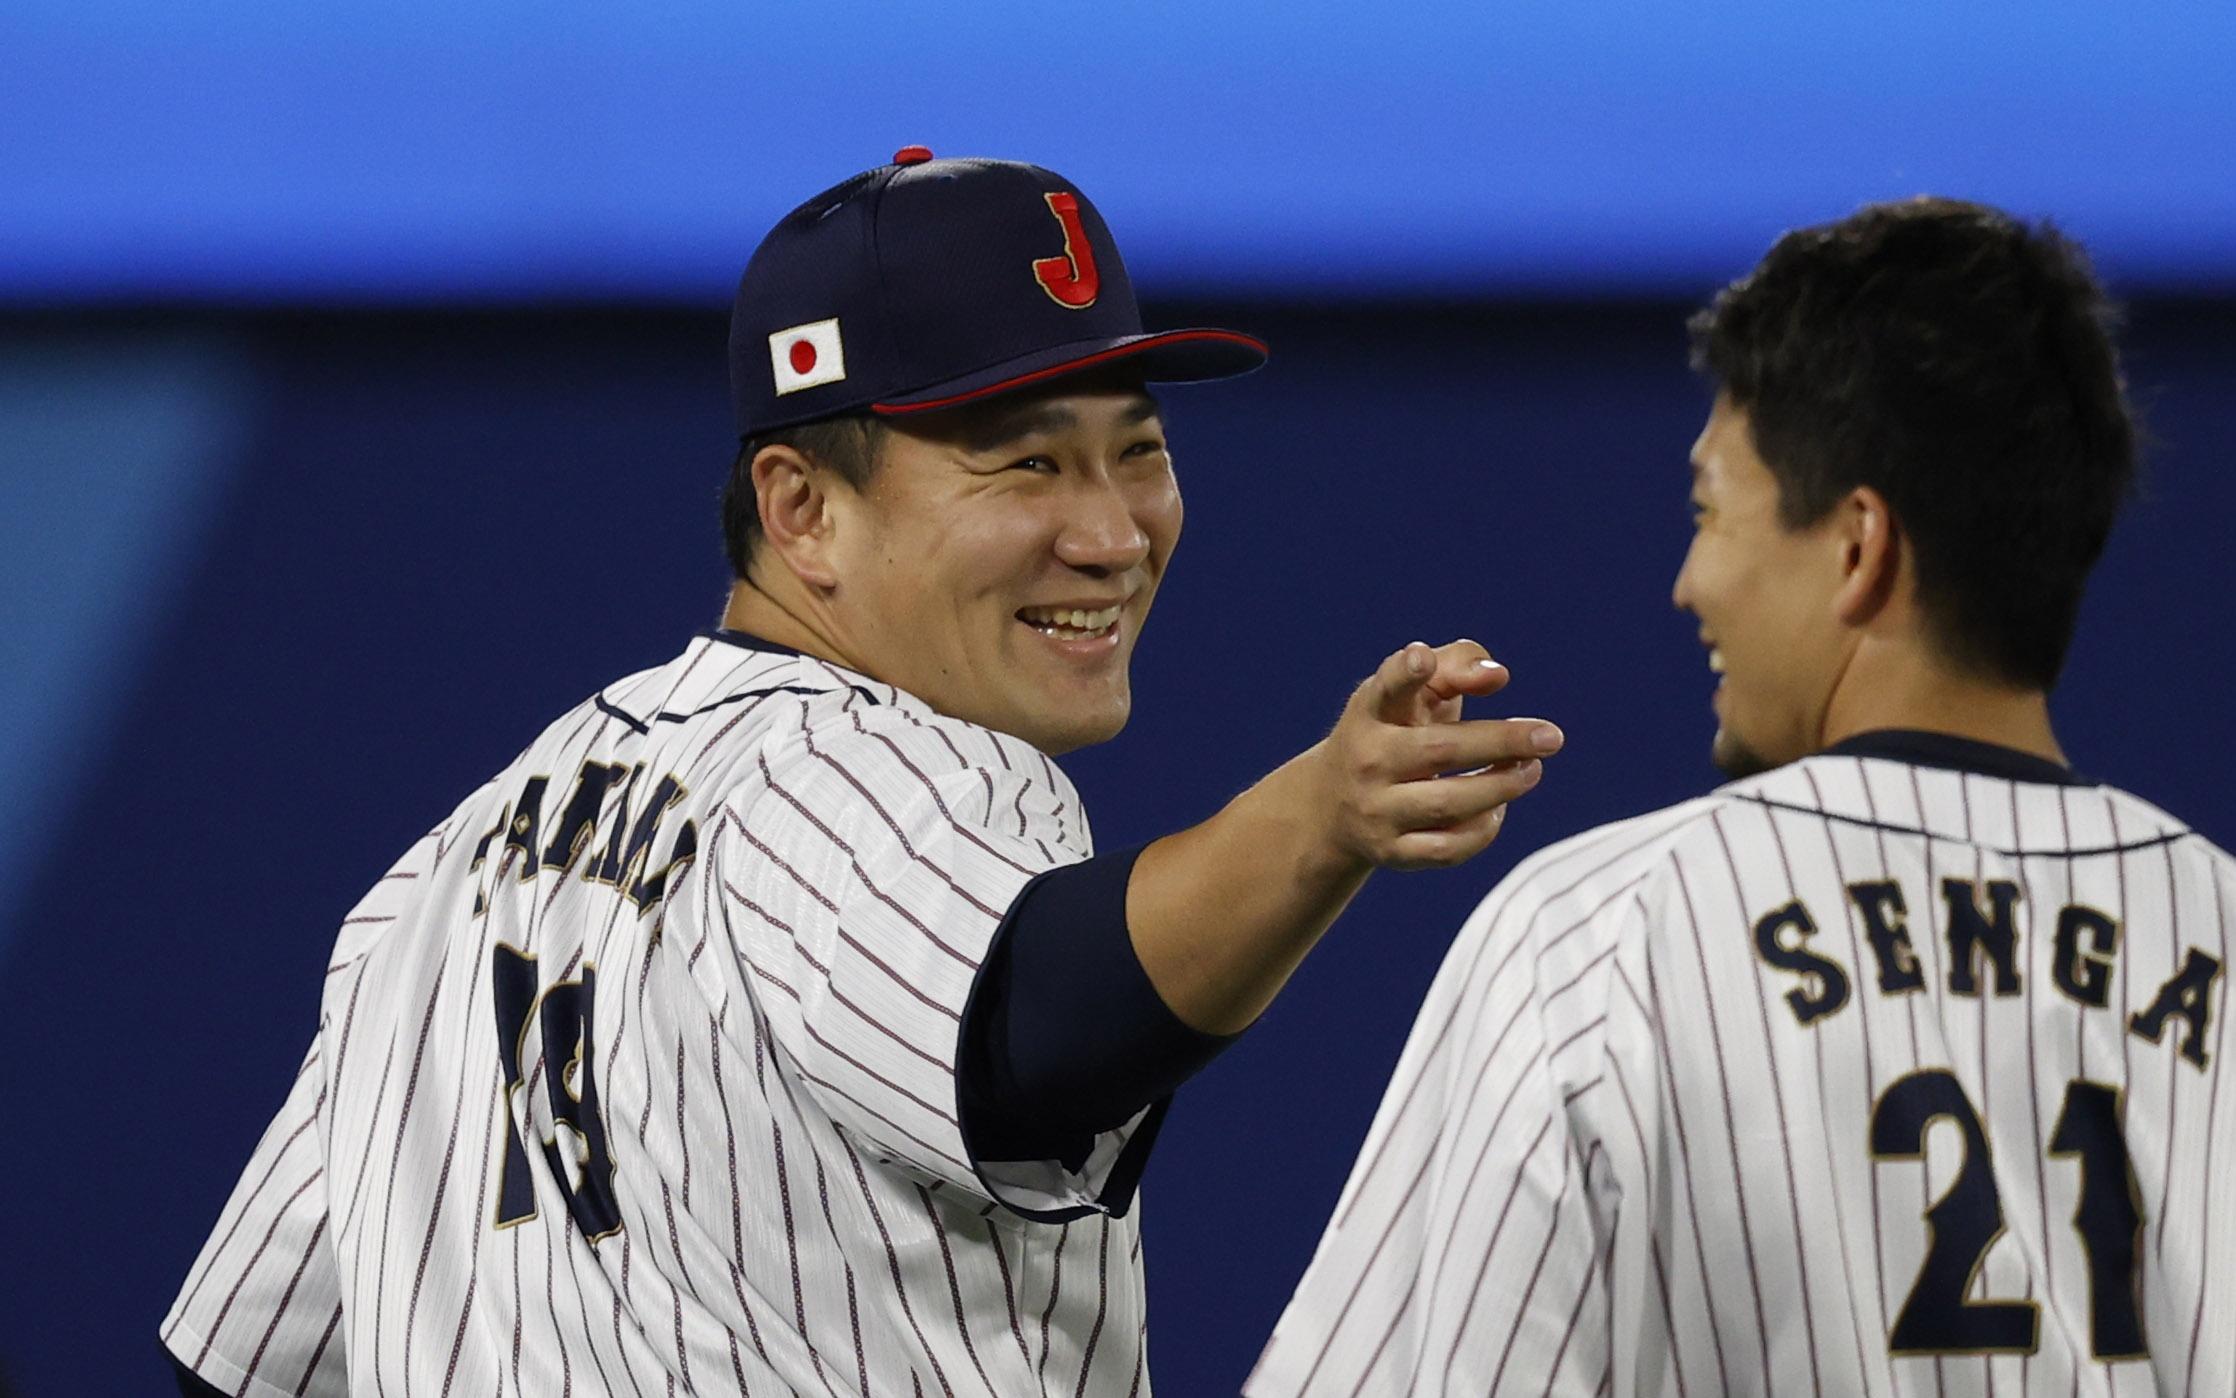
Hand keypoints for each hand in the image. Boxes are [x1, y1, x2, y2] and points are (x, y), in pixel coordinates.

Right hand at [1313, 639, 1562, 870]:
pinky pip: (1449, 848)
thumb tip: (1497, 676)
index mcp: (1371, 711)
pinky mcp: (1390, 852)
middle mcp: (1366, 759)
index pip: (1385, 687)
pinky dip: (1484, 829)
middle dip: (1501, 742)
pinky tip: (1497, 808)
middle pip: (1440, 751)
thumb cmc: (1392, 731)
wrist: (1331, 805)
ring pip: (1449, 803)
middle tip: (1551, 737)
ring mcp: (1375, 809)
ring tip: (1531, 769)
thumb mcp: (1412, 691)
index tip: (1423, 660)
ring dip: (1502, 786)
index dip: (1405, 672)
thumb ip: (1458, 665)